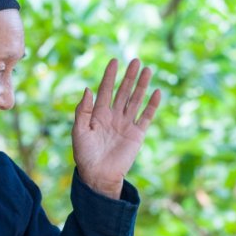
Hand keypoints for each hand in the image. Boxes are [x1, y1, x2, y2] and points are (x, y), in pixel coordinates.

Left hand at [72, 58, 160, 197]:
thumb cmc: (85, 155)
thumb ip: (83, 111)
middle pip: (123, 92)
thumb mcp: (79, 131)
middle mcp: (113, 116)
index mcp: (98, 114)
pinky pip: (146, 117)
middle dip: (129, 76)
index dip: (109, 76)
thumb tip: (87, 89)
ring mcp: (126, 124)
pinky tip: (156, 92)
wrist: (98, 175)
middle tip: (135, 60)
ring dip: (141, 85)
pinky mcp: (137, 134)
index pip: (105, 90)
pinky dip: (152, 105)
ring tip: (147, 70)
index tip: (114, 61)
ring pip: (135, 100)